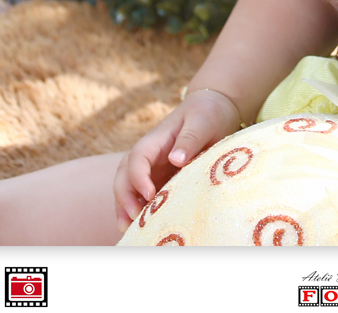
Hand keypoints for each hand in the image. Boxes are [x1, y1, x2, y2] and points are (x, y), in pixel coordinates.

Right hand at [113, 89, 240, 231]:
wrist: (213, 107)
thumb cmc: (208, 112)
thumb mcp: (203, 120)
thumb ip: (190, 138)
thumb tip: (175, 160)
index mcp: (157, 139)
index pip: (137, 157)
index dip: (138, 177)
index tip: (149, 195)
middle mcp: (149, 155)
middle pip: (124, 174)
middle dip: (124, 197)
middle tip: (134, 219)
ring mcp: (153, 167)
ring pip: (128, 186)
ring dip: (125, 207)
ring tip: (128, 230)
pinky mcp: (161, 178)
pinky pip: (144, 195)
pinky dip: (138, 209)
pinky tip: (141, 227)